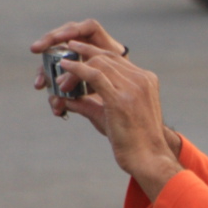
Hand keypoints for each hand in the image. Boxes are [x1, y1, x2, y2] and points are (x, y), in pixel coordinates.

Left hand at [31, 20, 182, 197]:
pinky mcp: (120, 98)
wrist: (148, 158)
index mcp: (146, 80)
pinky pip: (95, 75)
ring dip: (74, 68)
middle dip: (81, 57)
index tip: (75, 49)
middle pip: (106, 57)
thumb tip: (66, 99)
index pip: (116, 58)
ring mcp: (133, 87)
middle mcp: (141, 79)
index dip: (93, 52)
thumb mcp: (111, 116)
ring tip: (59, 80)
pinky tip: (65, 67)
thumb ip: (89, 104)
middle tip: (62, 64)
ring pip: (98, 64)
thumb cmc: (133, 141)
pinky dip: (77, 69)